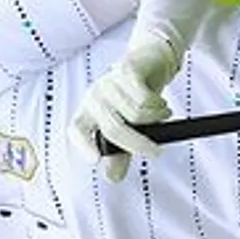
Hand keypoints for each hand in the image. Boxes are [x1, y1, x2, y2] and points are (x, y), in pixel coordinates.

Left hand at [69, 36, 179, 181]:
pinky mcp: (125, 70)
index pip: (77, 130)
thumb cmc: (136, 98)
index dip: (83, 145)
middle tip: (156, 152)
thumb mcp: (129, 128)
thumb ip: (120, 153)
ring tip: (162, 116)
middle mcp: (94, 97)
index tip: (95, 160)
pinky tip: (162, 105)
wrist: (152, 61)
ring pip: (134, 114)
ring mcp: (108, 82)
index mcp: (89, 113)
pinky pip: (145, 98)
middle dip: (138, 144)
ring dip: (155, 119)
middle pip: (113, 128)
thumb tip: (112, 177)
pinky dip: (159, 107)